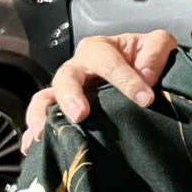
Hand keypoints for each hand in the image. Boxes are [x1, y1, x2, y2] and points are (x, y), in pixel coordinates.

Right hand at [22, 31, 177, 150]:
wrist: (146, 73)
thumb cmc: (147, 58)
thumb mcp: (158, 44)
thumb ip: (155, 51)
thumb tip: (146, 74)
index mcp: (100, 49)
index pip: (108, 62)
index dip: (126, 80)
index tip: (145, 99)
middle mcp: (78, 68)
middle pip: (66, 78)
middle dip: (71, 95)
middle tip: (80, 114)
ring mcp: (68, 91)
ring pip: (46, 97)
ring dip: (44, 114)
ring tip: (44, 132)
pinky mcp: (64, 111)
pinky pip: (43, 119)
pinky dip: (34, 132)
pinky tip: (32, 146)